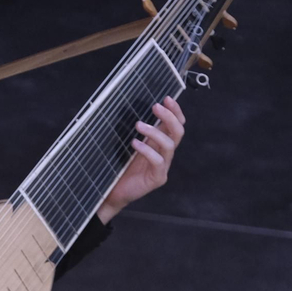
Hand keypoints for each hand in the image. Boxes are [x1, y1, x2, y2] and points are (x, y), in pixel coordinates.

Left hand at [98, 96, 185, 221]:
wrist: (113, 191)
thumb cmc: (120, 167)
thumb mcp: (130, 145)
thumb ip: (139, 132)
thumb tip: (137, 110)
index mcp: (160, 144)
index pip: (176, 125)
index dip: (175, 111)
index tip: (167, 98)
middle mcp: (165, 153)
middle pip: (178, 132)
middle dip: (170, 117)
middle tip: (156, 106)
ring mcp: (163, 166)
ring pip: (169, 145)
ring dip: (155, 131)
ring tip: (139, 125)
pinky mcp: (157, 178)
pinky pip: (158, 161)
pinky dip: (147, 150)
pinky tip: (135, 144)